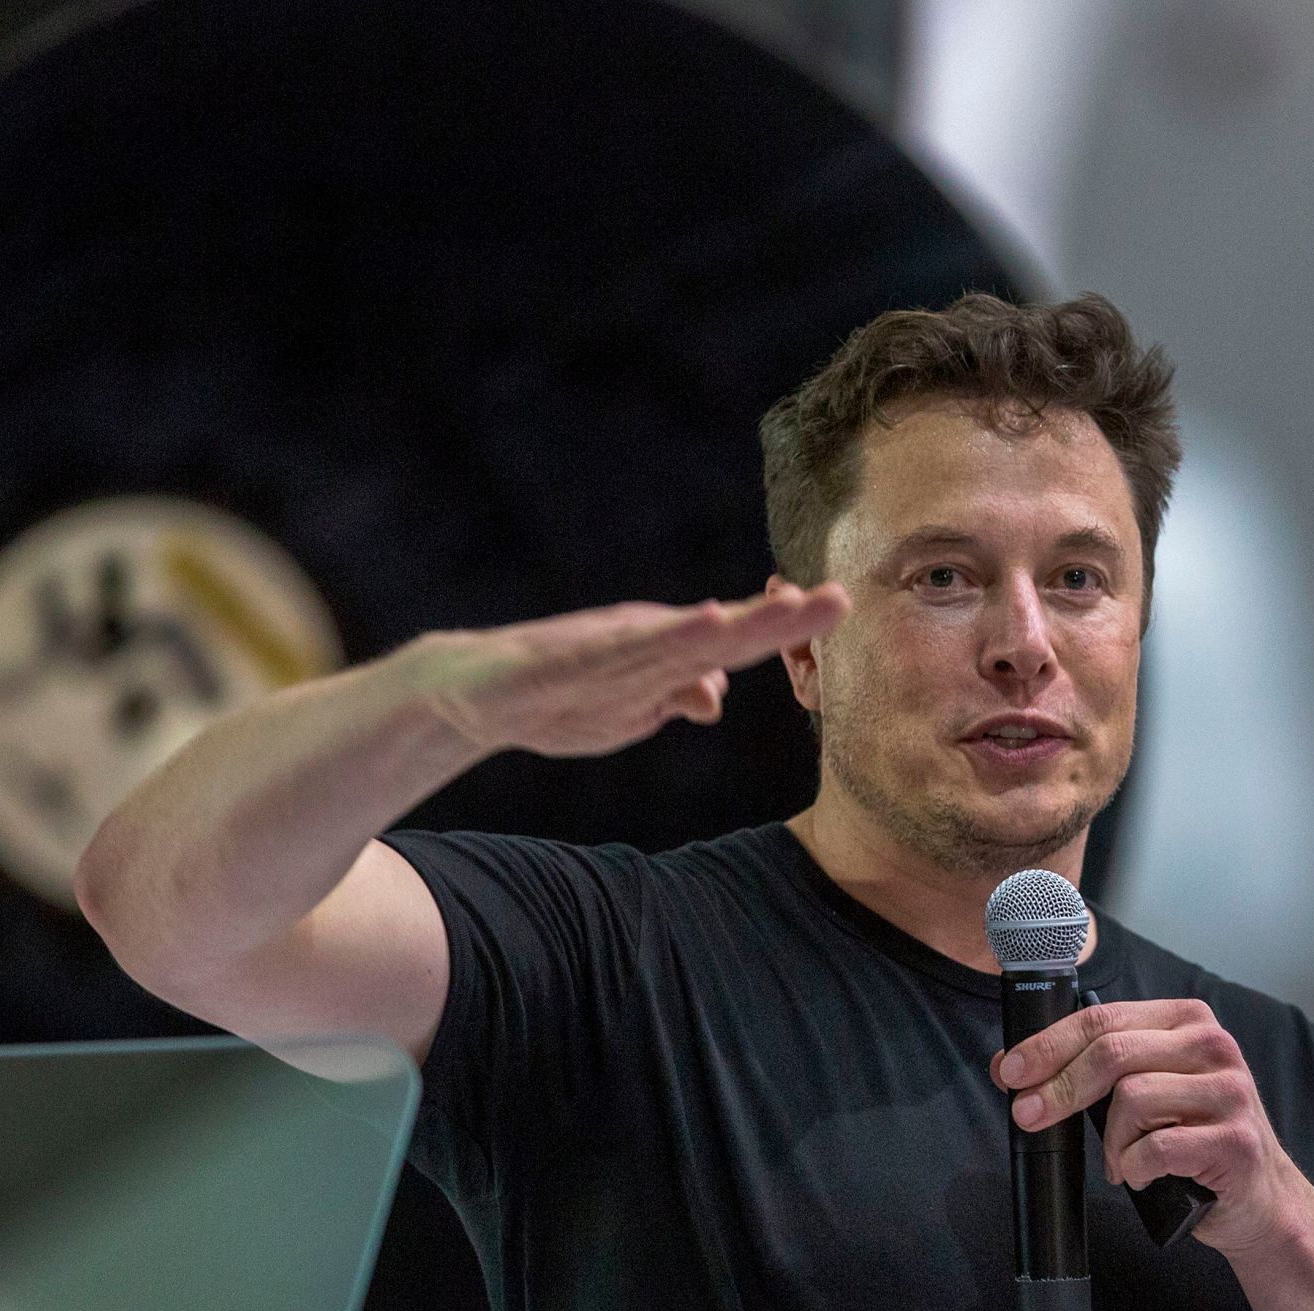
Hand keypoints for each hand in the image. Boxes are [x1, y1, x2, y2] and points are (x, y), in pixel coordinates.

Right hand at [414, 582, 847, 756]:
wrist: (472, 691)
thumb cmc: (557, 695)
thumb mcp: (629, 709)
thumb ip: (673, 696)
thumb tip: (716, 696)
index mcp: (665, 655)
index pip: (738, 643)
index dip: (788, 630)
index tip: (839, 610)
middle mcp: (646, 643)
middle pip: (727, 633)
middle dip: (784, 620)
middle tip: (841, 598)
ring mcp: (609, 652)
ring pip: (685, 638)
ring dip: (737, 625)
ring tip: (787, 608)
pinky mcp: (570, 663)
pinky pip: (625, 653)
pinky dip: (666, 639)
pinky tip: (704, 623)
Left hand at [991, 998, 1309, 1255]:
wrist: (1257, 1199)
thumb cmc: (1190, 1140)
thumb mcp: (1143, 1091)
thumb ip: (1086, 1071)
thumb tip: (1005, 1066)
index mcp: (1187, 1020)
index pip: (1103, 1018)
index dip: (1049, 1044)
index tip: (1010, 1070)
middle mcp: (1213, 1045)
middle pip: (1113, 1052)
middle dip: (1060, 1087)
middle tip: (1028, 1116)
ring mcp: (1230, 1091)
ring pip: (1132, 1099)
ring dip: (1112, 1141)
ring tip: (1122, 1161)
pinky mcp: (1235, 1140)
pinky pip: (1157, 1147)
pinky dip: (1136, 1167)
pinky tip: (1144, 1176)